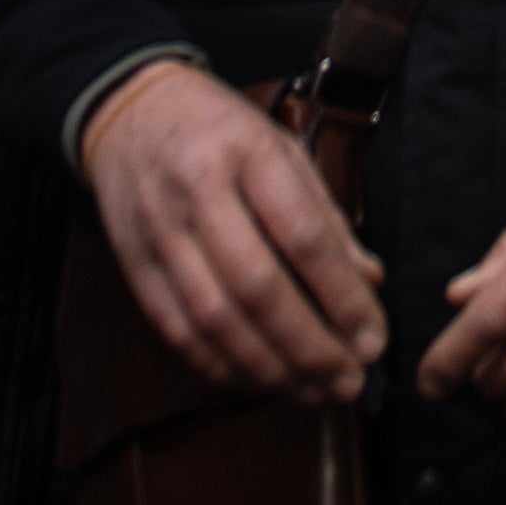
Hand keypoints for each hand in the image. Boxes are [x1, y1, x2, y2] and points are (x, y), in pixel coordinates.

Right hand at [81, 61, 381, 407]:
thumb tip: (370, 283)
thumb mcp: (283, 148)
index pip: (303, 237)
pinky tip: (260, 380)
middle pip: (257, 288)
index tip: (373, 340)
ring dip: (269, 369)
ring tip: (312, 392)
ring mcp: (159, 232)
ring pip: (215, 320)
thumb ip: (326, 217)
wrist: (131, 112)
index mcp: (249, 153)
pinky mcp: (134, 266)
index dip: (342, 297)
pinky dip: (222, 365)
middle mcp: (199, 193)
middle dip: (309, 347)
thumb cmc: (221, 131)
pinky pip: (178, 331)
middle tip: (348, 381)